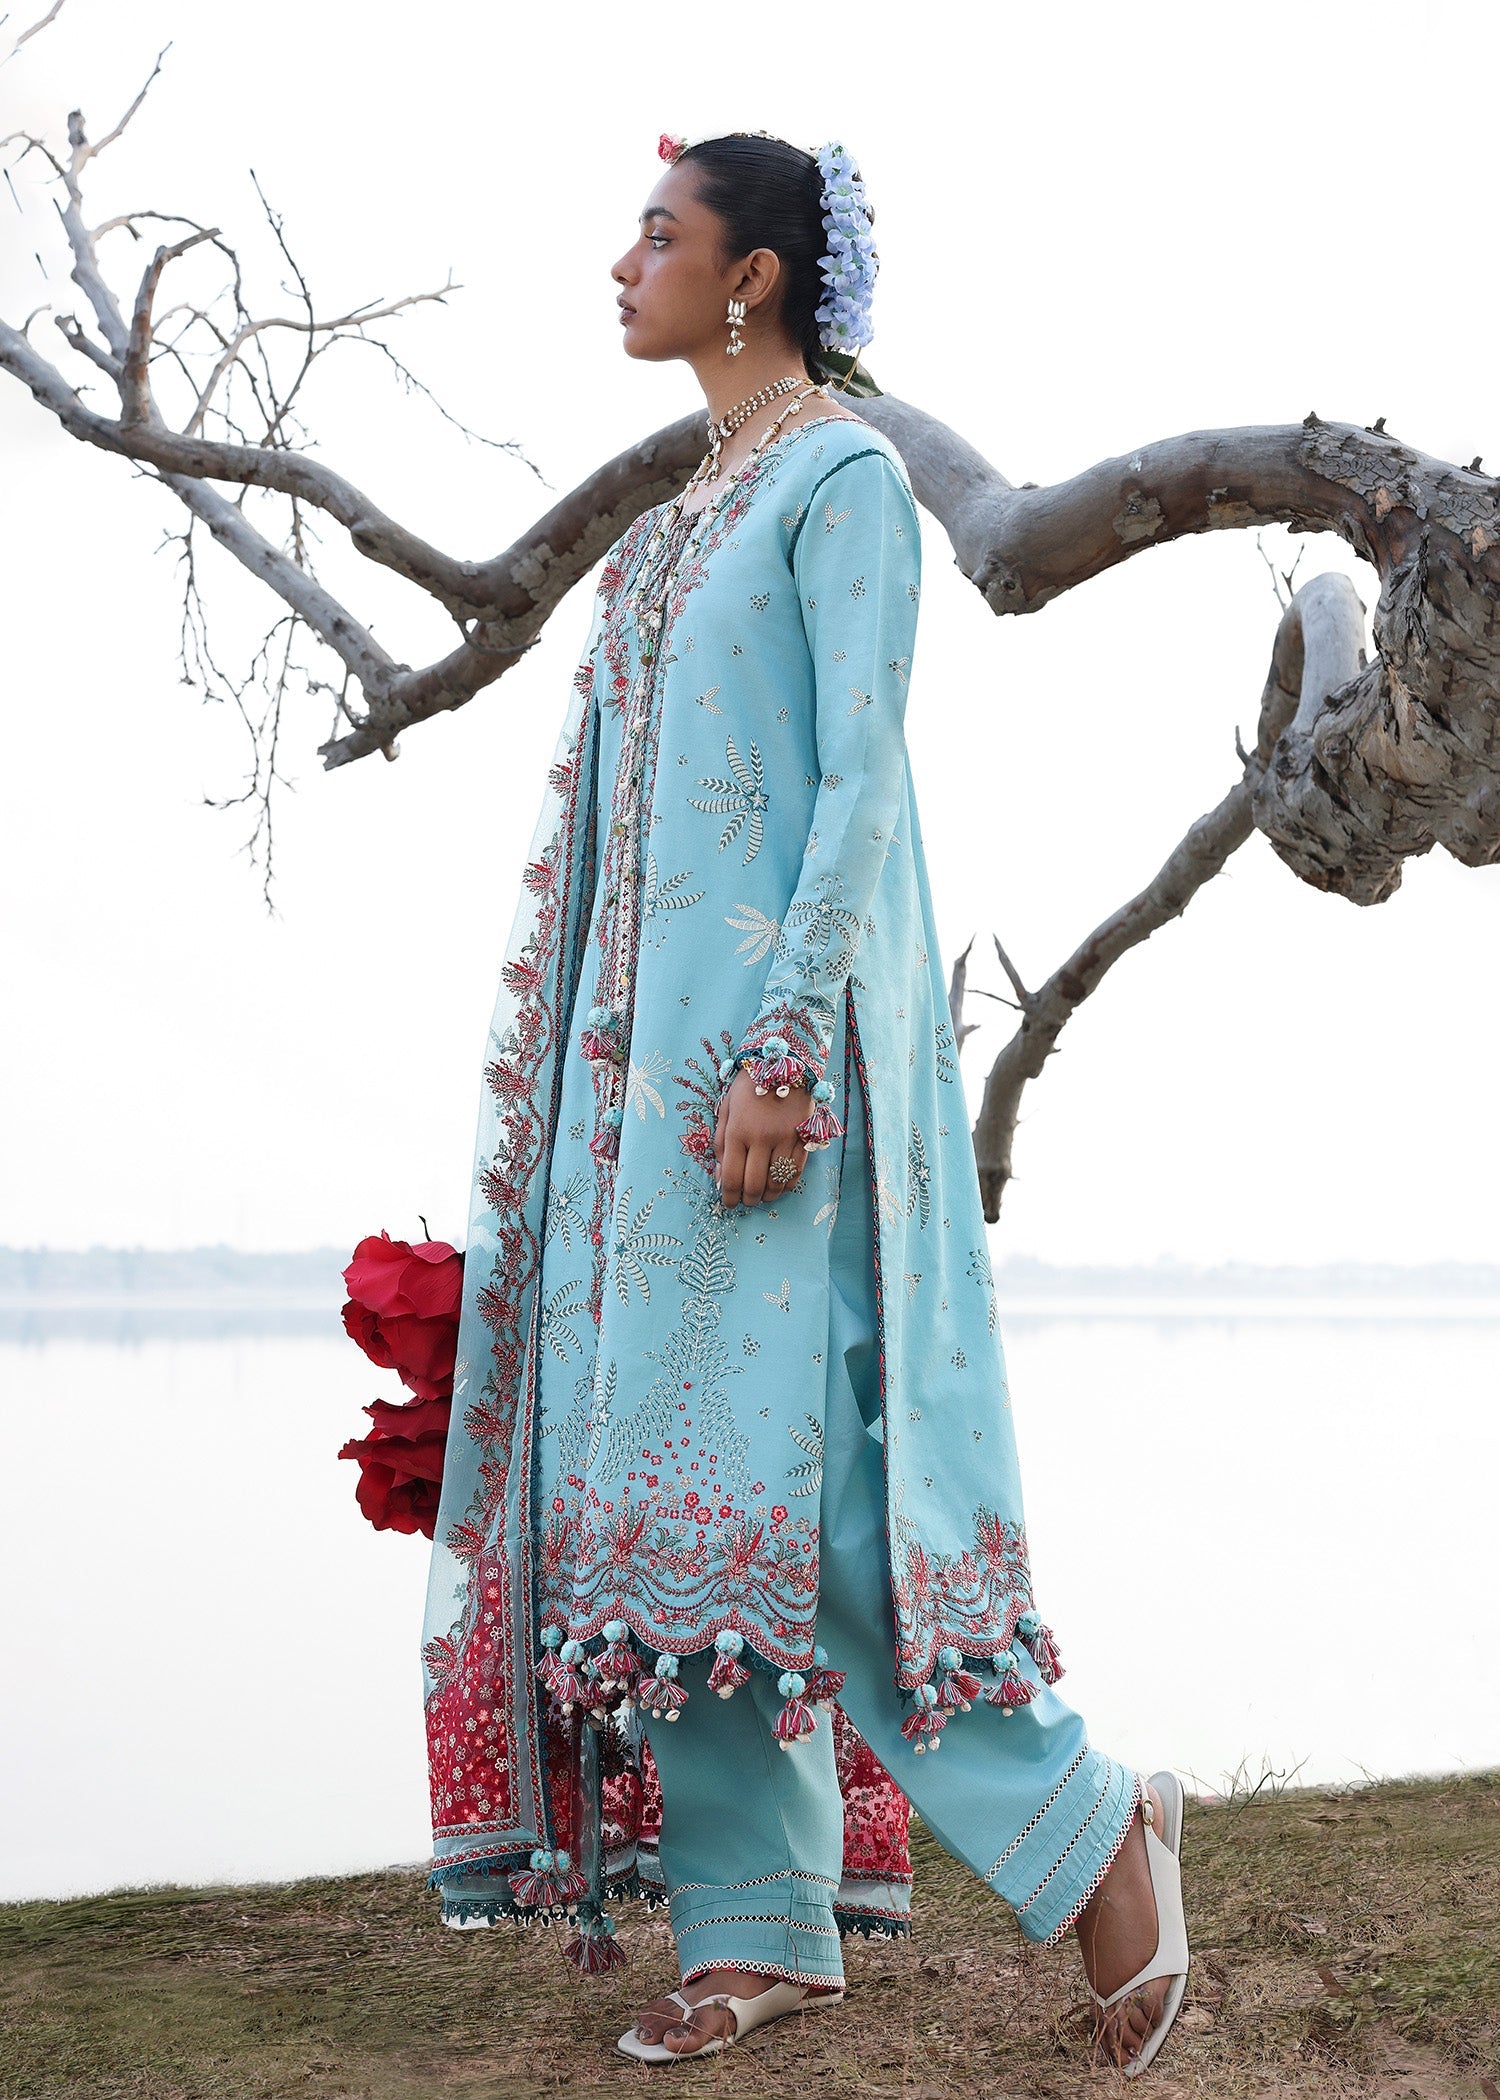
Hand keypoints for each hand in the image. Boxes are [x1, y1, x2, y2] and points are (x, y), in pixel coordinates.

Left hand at [713, 1068, 807, 1207]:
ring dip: (768, 1195)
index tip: (728, 1203)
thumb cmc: (748, 1086)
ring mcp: (785, 1138)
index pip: (731, 1177)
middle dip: (748, 1200)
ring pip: (777, 1182)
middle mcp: (761, 1138)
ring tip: (762, 1195)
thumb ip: (720, 1145)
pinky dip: (787, 1185)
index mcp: (737, 1131)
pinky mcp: (804, 1137)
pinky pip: (796, 1172)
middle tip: (745, 1201)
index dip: (729, 1197)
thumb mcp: (725, 1110)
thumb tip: (720, 1180)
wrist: (783, 1061)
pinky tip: (779, 1186)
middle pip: (754, 1185)